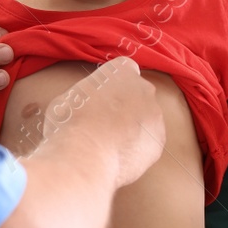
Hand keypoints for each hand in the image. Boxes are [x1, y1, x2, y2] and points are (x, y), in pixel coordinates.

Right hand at [40, 57, 164, 187]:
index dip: (112, 85)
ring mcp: (155, 116)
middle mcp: (144, 89)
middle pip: (138, 95)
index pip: (123, 70)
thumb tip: (88, 104)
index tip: (102, 98)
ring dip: (132, 128)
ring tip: (108, 144)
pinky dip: (137, 149)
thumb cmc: (70, 124)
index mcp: (121, 71)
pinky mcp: (158, 142)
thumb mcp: (69, 98)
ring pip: (145, 120)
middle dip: (125, 107)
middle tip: (103, 124)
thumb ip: (88, 95)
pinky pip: (148, 143)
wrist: (85, 157)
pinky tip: (117, 156)